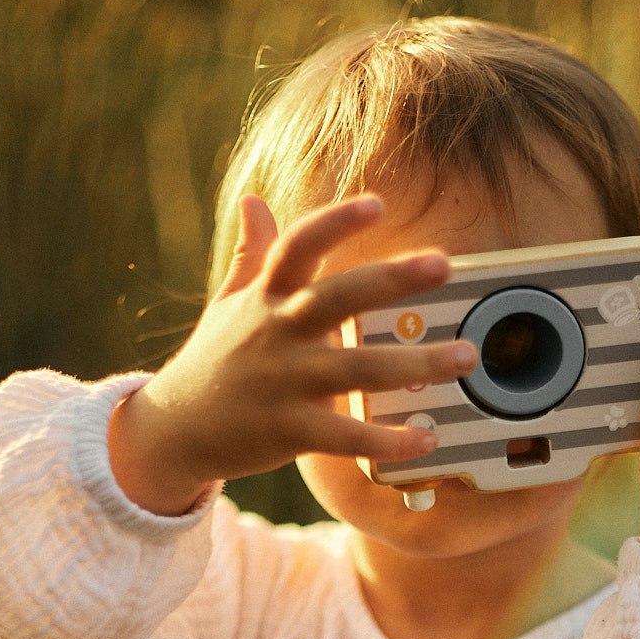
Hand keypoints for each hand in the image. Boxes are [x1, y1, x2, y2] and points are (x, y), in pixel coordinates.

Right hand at [108, 194, 476, 514]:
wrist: (173, 431)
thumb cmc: (213, 362)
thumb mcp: (228, 304)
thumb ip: (251, 254)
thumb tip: (255, 199)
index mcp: (265, 299)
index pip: (299, 247)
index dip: (336, 222)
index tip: (377, 204)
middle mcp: (277, 334)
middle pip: (339, 297)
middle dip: (393, 278)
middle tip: (444, 263)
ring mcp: (284, 383)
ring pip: (358, 369)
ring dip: (416, 363)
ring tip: (466, 356)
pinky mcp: (289, 431)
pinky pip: (348, 435)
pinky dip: (390, 439)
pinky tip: (429, 436)